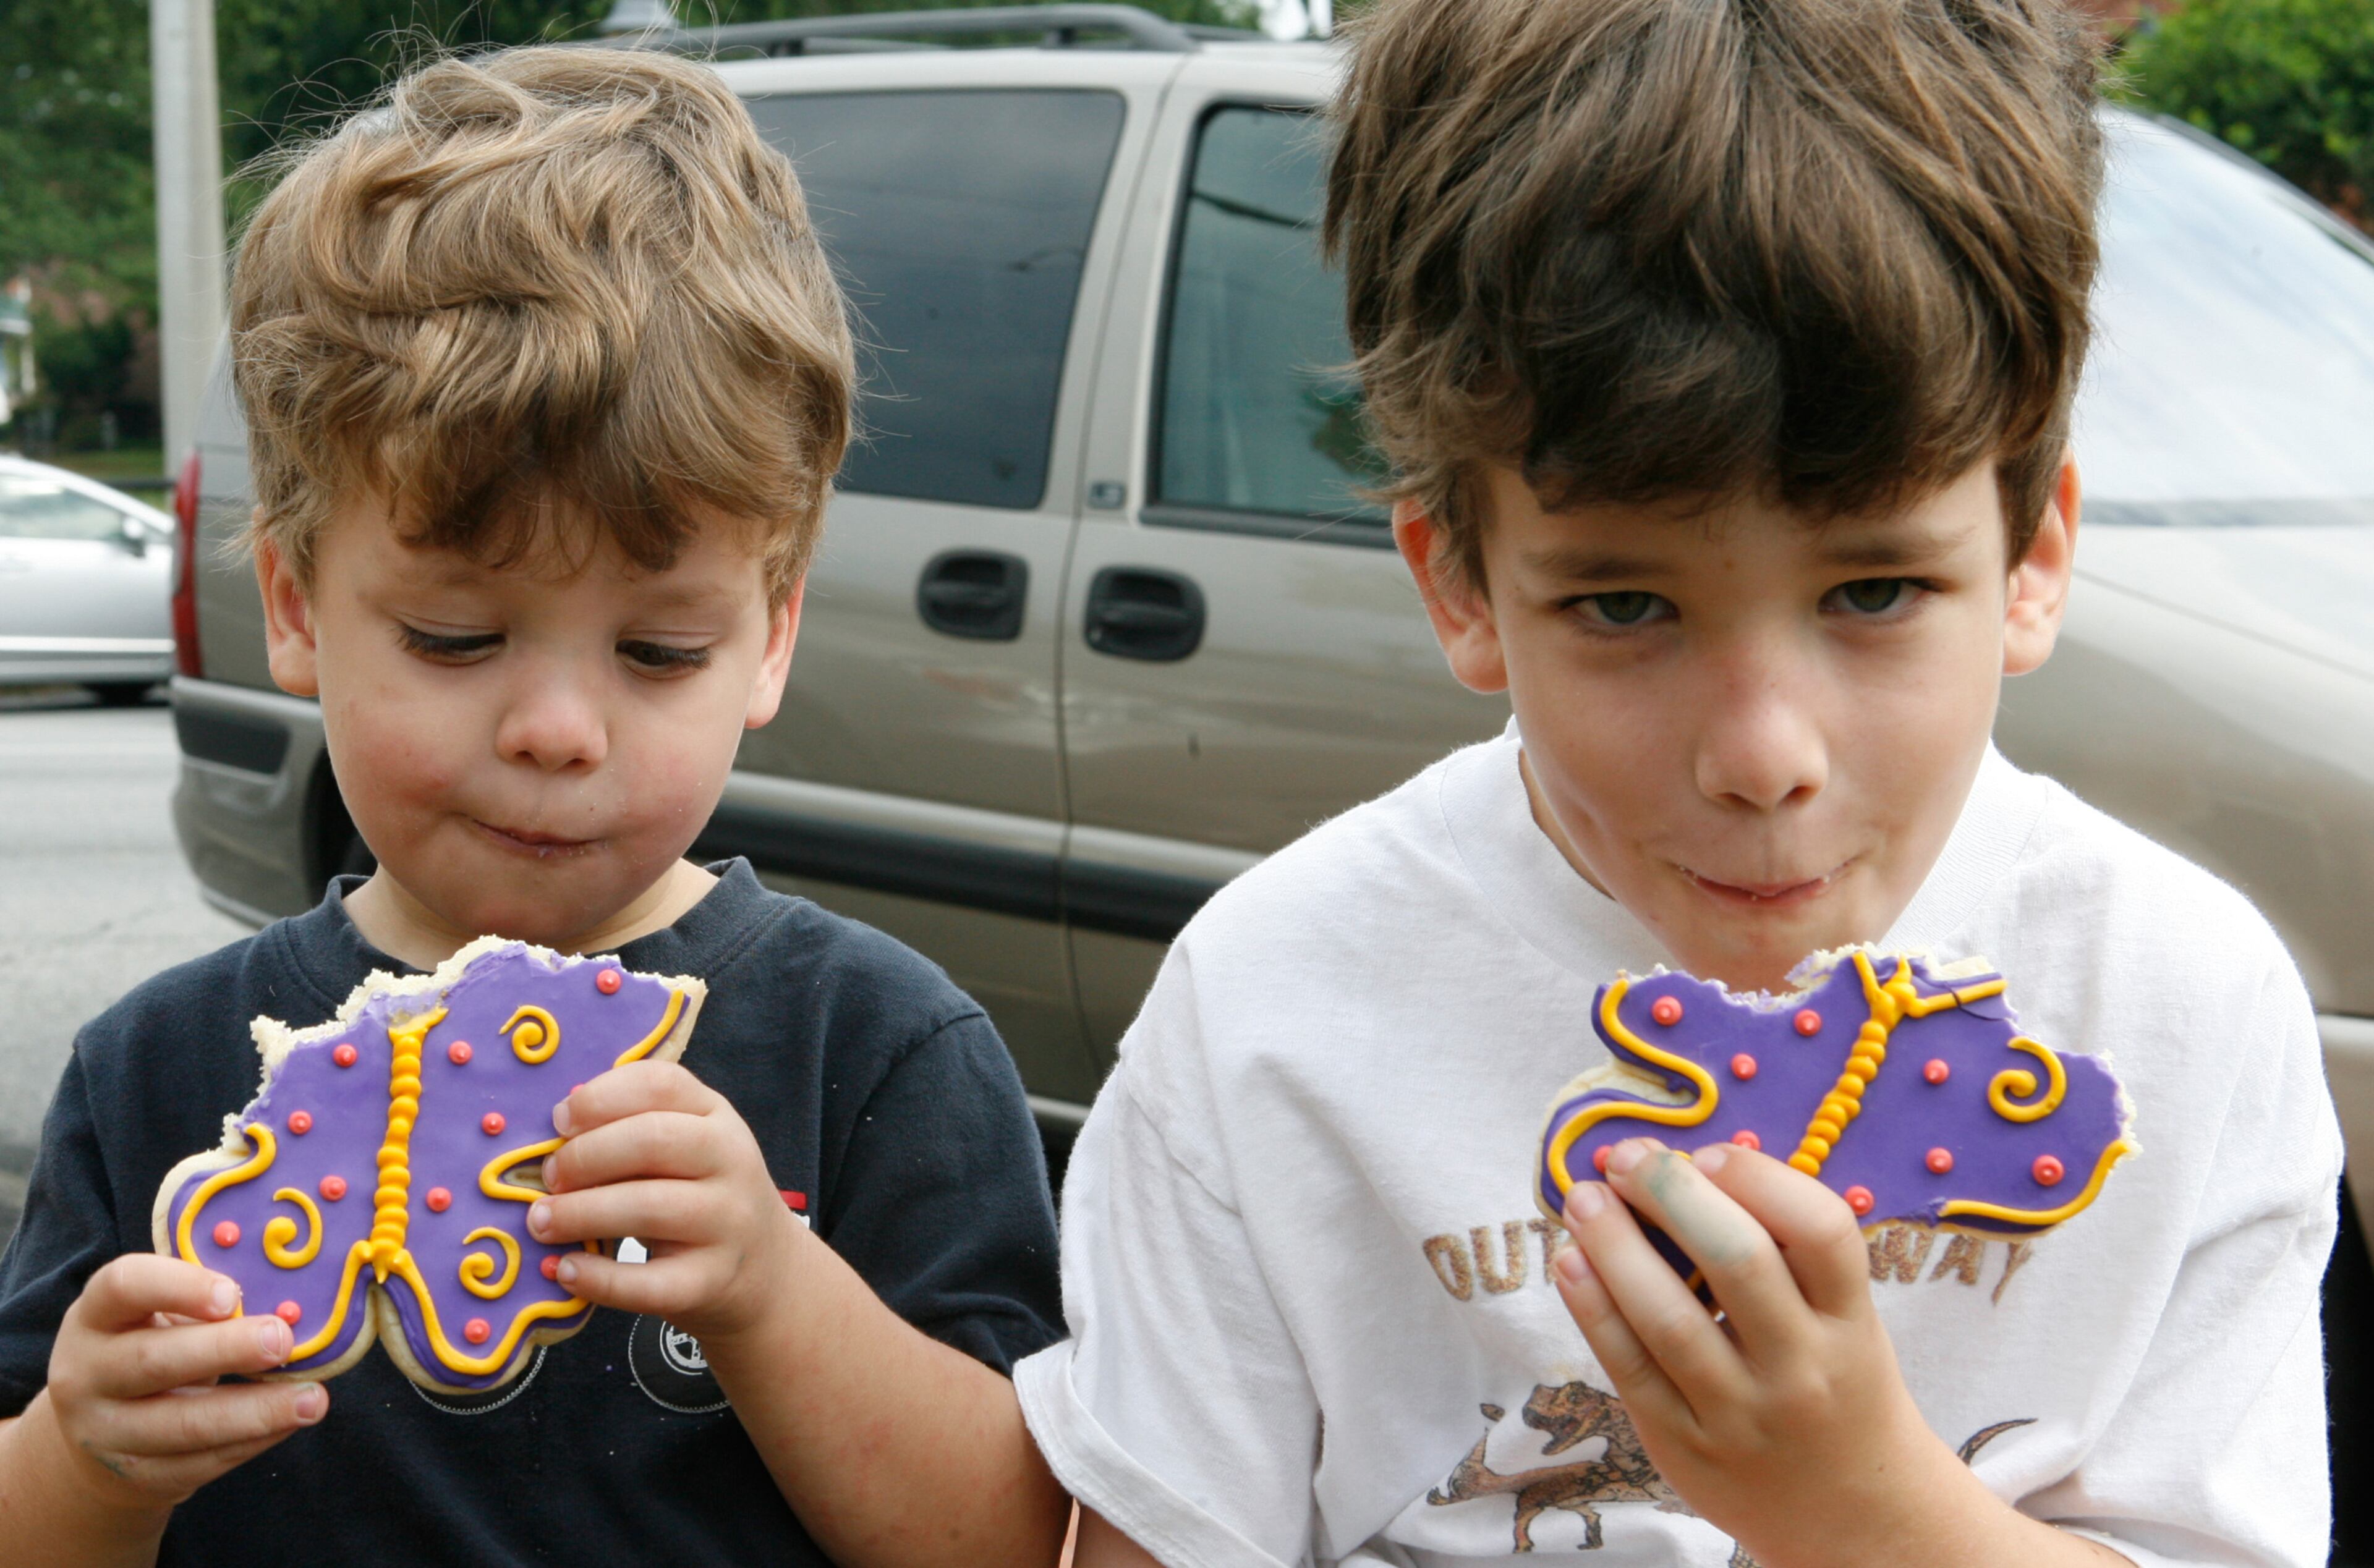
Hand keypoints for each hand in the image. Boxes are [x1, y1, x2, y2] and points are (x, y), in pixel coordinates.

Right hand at [38, 1253, 325, 1511]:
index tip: (232, 1294)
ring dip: (256, 1412)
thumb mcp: (159, 1314)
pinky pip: (201, 1462)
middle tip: (282, 1340)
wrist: (100, 1431)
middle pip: (152, 1361)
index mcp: (95, 1315)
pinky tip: (291, 1421)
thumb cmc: (151, 1345)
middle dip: (224, 1350)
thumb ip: (209, 1300)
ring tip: (313, 1399)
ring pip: (184, 1424)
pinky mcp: (136, 1475)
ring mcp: (104, 1431)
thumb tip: (291, 1302)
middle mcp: (86, 1373)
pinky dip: (254, 1441)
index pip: (123, 1286)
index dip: (178, 1287)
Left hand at [529, 1060, 801, 1347]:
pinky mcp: (712, 1280)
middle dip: (585, 1156)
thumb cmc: (700, 1194)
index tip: (559, 1121)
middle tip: (548, 1177)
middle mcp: (731, 1161)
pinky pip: (649, 1283)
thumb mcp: (685, 1144)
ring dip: (579, 1212)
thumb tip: (561, 1119)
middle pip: (652, 1140)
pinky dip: (598, 1277)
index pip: (661, 1084)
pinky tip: (565, 1269)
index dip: (601, 1098)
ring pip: (648, 1207)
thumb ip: (634, 1125)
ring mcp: (728, 1222)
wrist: (762, 1265)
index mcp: (716, 1116)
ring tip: (541, 1222)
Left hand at [1551, 1138, 1979, 1567]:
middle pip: (1740, 1262)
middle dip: (1673, 1193)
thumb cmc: (1837, 1386)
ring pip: (1670, 1318)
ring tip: (1585, 1198)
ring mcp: (1742, 1413)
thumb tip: (1695, 1165)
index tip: (1709, 1153)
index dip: (1759, 1179)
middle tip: (1628, 1156)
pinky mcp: (1685, 1446)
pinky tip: (1572, 1261)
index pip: (1821, 1232)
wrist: (1855, 1516)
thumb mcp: (1843, 1321)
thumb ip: (1788, 1255)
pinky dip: (1594, 1309)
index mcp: (1851, 1324)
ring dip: (1616, 1245)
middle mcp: (1802, 1369)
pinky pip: (1631, 1368)